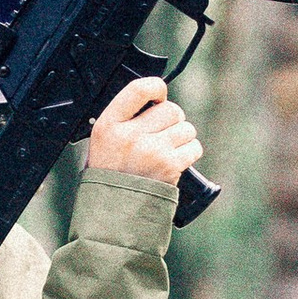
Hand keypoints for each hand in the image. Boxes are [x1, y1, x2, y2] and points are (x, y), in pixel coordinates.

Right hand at [89, 74, 203, 190]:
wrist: (114, 211)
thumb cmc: (110, 173)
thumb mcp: (103, 140)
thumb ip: (126, 117)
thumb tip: (158, 99)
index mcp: (109, 125)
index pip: (139, 89)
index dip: (156, 88)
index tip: (158, 96)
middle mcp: (130, 136)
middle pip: (171, 109)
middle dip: (172, 120)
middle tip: (162, 134)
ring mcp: (152, 151)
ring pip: (186, 128)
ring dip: (182, 137)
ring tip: (167, 150)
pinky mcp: (170, 166)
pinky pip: (194, 147)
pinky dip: (189, 153)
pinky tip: (174, 161)